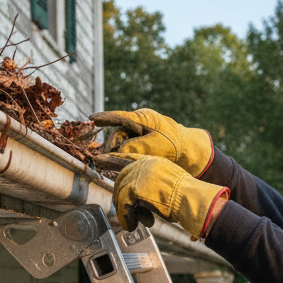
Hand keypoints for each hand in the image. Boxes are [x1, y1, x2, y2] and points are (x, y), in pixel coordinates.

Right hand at [90, 108, 213, 176]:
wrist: (191, 154)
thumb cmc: (176, 146)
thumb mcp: (155, 145)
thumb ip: (135, 146)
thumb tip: (118, 151)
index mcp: (143, 119)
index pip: (120, 117)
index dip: (105, 118)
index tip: (91, 118)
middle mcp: (140, 125)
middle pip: (118, 134)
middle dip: (110, 147)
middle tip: (102, 160)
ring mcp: (141, 134)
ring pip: (121, 143)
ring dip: (115, 154)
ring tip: (108, 165)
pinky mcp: (142, 145)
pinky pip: (127, 149)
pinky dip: (122, 157)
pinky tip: (117, 166)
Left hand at [112, 156, 228, 238]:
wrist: (193, 200)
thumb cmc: (188, 198)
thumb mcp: (169, 184)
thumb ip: (152, 185)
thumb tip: (139, 198)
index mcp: (154, 161)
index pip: (130, 157)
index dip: (114, 159)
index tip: (102, 159)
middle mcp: (145, 165)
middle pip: (122, 177)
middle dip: (121, 196)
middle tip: (126, 212)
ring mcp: (140, 175)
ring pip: (121, 192)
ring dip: (125, 210)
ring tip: (133, 222)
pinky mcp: (136, 189)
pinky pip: (123, 205)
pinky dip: (125, 217)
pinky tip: (131, 225)